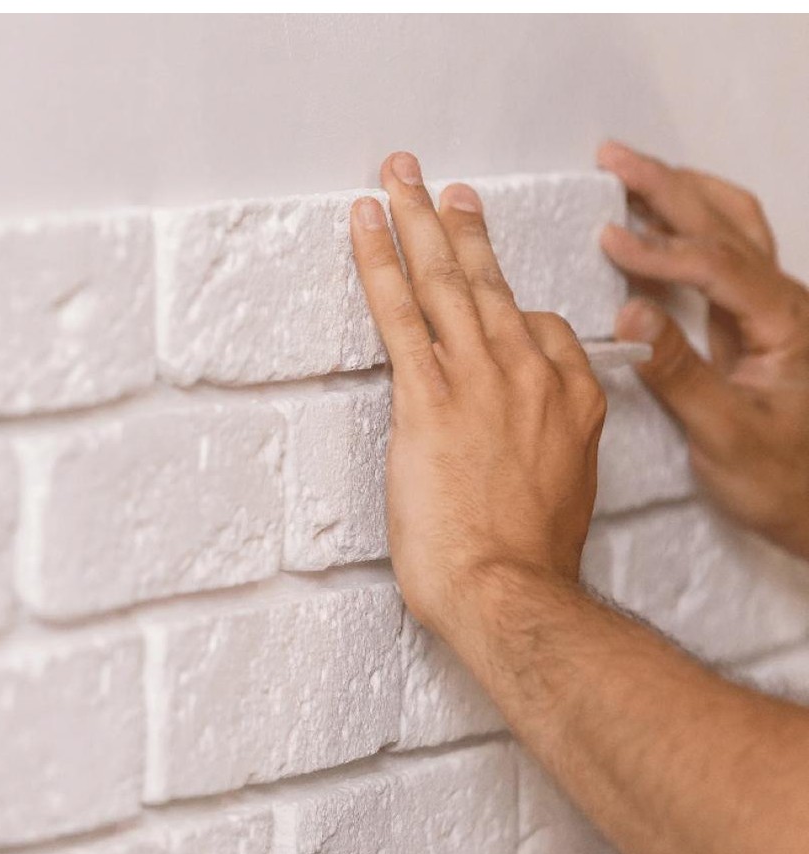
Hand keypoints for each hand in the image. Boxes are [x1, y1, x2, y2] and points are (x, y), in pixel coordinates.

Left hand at [349, 152, 605, 639]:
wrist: (510, 591)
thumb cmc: (530, 559)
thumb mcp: (562, 493)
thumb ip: (544, 447)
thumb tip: (514, 436)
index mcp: (571, 400)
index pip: (543, 327)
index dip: (509, 302)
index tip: (488, 284)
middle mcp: (530, 375)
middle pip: (490, 284)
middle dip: (462, 228)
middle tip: (442, 188)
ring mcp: (480, 379)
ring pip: (446, 281)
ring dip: (419, 223)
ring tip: (400, 180)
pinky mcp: (429, 396)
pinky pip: (400, 310)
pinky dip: (380, 261)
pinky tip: (365, 225)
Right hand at [599, 141, 808, 559]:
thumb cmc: (779, 478)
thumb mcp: (725, 433)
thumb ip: (678, 371)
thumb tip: (628, 314)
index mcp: (783, 324)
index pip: (717, 266)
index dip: (660, 249)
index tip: (606, 238)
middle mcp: (783, 303)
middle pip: (728, 223)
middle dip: (669, 186)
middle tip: (613, 159)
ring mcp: (771, 309)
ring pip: (735, 226)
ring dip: (685, 193)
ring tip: (633, 174)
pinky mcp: (754, 323)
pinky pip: (725, 253)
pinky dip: (691, 224)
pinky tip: (659, 225)